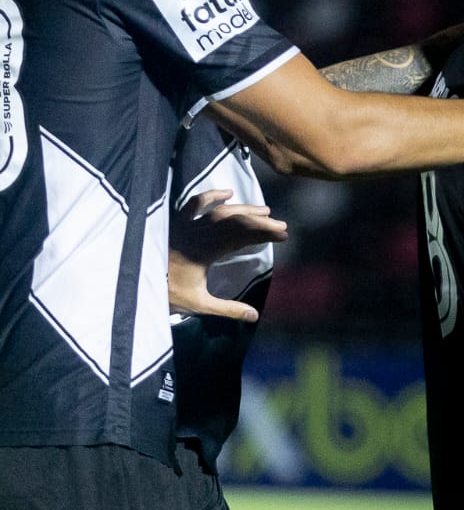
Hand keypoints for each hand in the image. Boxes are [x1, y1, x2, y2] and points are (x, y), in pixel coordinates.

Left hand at [168, 188, 286, 320]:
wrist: (133, 283)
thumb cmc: (166, 294)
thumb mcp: (198, 305)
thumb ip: (228, 309)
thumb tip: (255, 316)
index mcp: (205, 252)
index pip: (242, 237)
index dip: (265, 234)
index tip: (283, 235)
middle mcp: (198, 234)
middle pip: (235, 221)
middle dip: (261, 221)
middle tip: (281, 224)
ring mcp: (186, 225)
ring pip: (220, 211)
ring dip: (244, 209)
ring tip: (265, 209)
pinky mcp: (176, 221)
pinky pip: (194, 203)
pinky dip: (211, 196)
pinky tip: (227, 193)